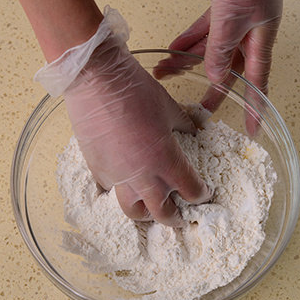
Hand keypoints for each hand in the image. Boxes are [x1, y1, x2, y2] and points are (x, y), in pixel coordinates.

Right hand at [64, 36, 211, 226]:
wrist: (97, 81)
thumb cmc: (136, 90)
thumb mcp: (168, 106)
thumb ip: (183, 124)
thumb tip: (192, 130)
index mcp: (166, 160)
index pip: (191, 190)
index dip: (200, 195)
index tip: (203, 193)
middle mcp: (143, 176)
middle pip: (162, 213)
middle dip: (173, 218)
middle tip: (178, 216)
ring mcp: (117, 176)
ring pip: (132, 210)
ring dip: (144, 212)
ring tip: (148, 207)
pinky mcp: (96, 169)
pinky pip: (110, 189)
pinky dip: (118, 189)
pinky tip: (122, 180)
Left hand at [170, 0, 283, 133]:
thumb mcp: (232, 18)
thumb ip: (220, 50)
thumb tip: (214, 78)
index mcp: (260, 42)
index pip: (258, 83)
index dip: (255, 107)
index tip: (252, 129)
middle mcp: (250, 36)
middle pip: (230, 70)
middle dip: (210, 88)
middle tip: (195, 108)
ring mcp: (237, 23)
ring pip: (212, 51)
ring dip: (189, 62)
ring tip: (165, 72)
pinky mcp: (224, 10)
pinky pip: (205, 33)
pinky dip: (189, 42)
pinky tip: (174, 52)